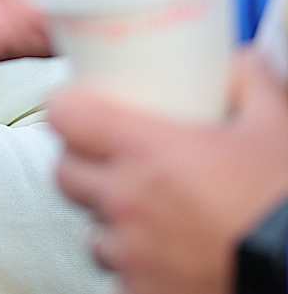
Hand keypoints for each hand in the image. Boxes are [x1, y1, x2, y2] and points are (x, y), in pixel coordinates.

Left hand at [53, 53, 287, 293]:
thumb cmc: (285, 202)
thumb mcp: (275, 127)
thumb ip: (247, 82)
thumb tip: (230, 59)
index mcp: (148, 153)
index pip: (63, 116)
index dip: (70, 109)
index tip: (84, 109)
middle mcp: (127, 204)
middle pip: (66, 174)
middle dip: (85, 165)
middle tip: (119, 162)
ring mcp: (131, 255)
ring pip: (92, 230)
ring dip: (112, 221)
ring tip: (153, 215)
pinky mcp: (140, 293)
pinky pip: (119, 275)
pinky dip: (137, 266)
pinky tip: (170, 255)